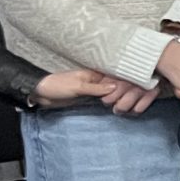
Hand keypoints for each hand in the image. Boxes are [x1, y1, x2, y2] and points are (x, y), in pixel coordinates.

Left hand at [33, 67, 150, 112]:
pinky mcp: (91, 98)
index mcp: (95, 73)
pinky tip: (122, 107)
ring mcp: (95, 89)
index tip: (139, 86)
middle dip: (127, 91)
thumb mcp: (77, 87)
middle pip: (118, 84)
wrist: (40, 95)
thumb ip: (96, 88)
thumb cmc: (56, 86)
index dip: (128, 80)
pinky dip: (114, 102)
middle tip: (134, 100)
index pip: (117, 75)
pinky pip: (107, 99)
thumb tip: (117, 86)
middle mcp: (98, 80)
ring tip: (130, 106)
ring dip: (121, 98)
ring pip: (114, 93)